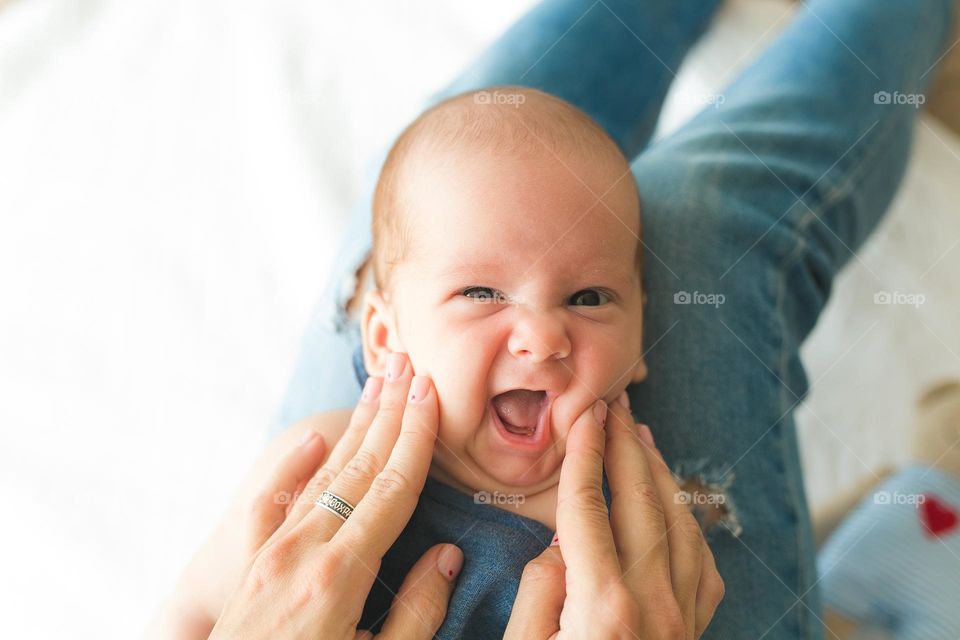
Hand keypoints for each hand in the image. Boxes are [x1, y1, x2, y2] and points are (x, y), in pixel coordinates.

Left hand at [166, 352, 461, 638]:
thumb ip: (416, 612)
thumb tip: (446, 555)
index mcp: (340, 575)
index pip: (392, 487)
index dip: (416, 437)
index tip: (431, 392)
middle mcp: (303, 550)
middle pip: (358, 466)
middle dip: (388, 413)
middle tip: (409, 365)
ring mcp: (271, 552)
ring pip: (323, 475)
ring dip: (354, 427)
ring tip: (378, 383)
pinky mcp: (251, 563)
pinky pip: (273, 503)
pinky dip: (292, 467)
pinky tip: (312, 440)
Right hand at [505, 395, 724, 638]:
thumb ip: (539, 590)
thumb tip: (563, 544)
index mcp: (603, 606)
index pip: (589, 506)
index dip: (586, 453)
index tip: (586, 414)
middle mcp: (653, 605)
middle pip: (642, 501)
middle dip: (626, 444)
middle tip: (615, 405)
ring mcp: (683, 619)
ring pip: (681, 524)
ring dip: (660, 473)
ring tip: (641, 437)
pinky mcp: (695, 631)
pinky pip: (703, 562)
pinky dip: (685, 521)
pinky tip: (670, 504)